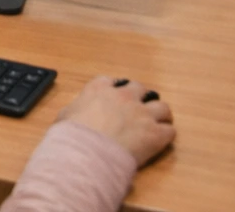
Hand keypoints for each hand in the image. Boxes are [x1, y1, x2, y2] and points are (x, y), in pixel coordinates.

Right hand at [56, 76, 174, 166]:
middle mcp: (124, 96)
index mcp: (99, 89)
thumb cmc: (72, 135)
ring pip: (162, 107)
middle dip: (140, 97)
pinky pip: (169, 130)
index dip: (114, 88)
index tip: (114, 95)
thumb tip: (74, 114)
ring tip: (156, 123)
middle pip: (140, 88)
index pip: (110, 80)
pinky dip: (165, 135)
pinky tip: (160, 141)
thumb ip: (75, 109)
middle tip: (137, 109)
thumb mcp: (65, 115)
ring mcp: (142, 113)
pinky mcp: (155, 133)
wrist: (87, 153)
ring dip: (159, 114)